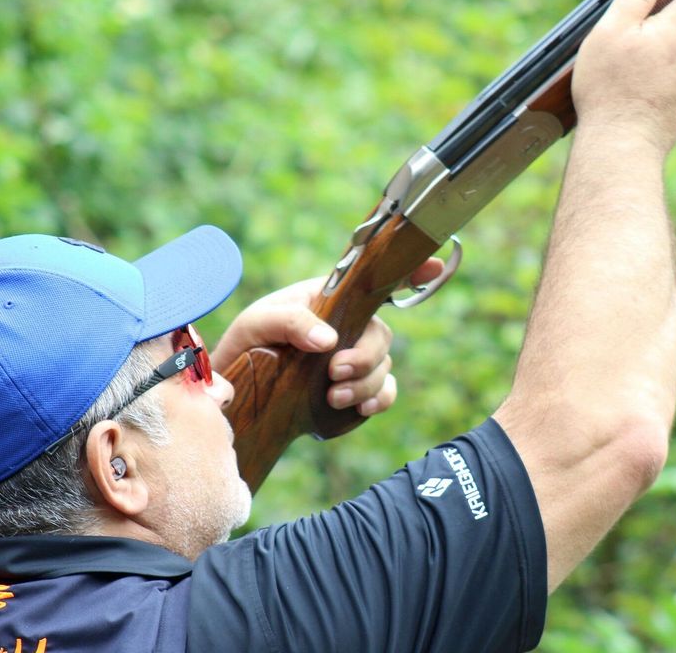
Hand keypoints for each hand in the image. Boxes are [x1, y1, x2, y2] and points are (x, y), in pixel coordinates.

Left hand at [210, 258, 443, 416]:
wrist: (241, 391)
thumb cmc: (249, 343)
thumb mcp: (259, 322)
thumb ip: (291, 322)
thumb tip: (328, 340)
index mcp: (332, 298)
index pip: (375, 281)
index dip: (409, 273)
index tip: (434, 267)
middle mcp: (351, 326)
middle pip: (382, 334)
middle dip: (365, 356)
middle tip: (335, 372)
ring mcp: (356, 359)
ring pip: (384, 367)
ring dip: (364, 383)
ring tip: (332, 397)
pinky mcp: (357, 391)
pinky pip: (385, 393)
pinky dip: (379, 400)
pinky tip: (360, 407)